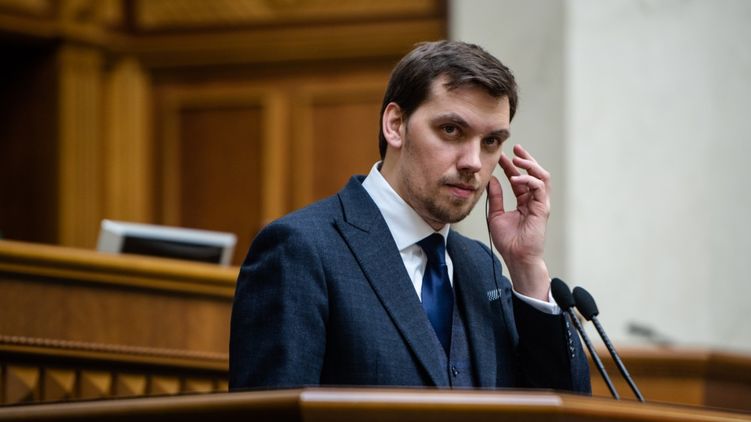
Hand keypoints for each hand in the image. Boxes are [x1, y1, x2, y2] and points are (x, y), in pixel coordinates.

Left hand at [487, 144, 550, 299]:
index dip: (511, 166)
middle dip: (526, 159)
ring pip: (542, 177)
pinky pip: (539, 188)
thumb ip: (496, 197)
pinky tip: (515, 178)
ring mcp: (540, 203)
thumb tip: (491, 180)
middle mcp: (534, 200)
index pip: (519, 178)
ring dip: (530, 165)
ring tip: (518, 158)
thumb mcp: (496, 215)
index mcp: (524, 201)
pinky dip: (528, 180)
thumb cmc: (508, 241)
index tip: (500, 155)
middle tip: (515, 148)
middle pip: (534, 173)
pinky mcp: (543, 208)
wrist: (516, 257)